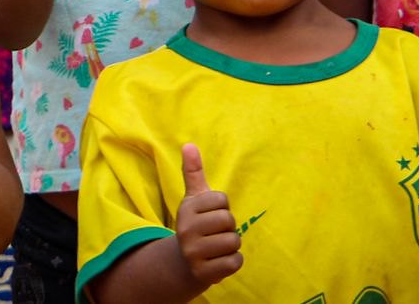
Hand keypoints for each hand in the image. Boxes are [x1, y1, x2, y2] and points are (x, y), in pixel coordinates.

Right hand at [175, 144, 241, 287]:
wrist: (184, 262)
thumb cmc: (196, 224)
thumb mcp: (194, 199)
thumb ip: (193, 172)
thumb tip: (189, 144)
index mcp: (186, 209)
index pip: (222, 200)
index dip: (222, 207)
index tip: (210, 214)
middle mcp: (186, 230)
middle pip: (229, 221)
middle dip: (228, 227)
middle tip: (214, 233)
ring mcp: (193, 252)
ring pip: (233, 241)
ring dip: (231, 246)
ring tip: (217, 247)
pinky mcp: (203, 273)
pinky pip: (234, 262)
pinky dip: (233, 262)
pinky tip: (220, 260)